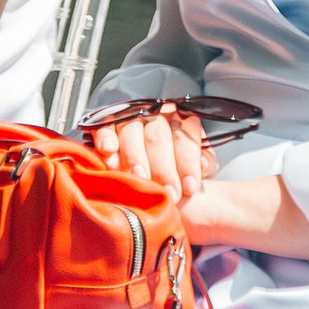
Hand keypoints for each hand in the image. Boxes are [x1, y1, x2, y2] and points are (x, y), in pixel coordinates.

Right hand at [92, 107, 214, 202]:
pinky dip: (106, 137)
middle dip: (164, 168)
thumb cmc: (173, 167)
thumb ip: (202, 164)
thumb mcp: (192, 165)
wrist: (146, 162)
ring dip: (135, 156)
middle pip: (158, 137)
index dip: (188, 163)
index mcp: (180, 120)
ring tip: (138, 177)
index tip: (189, 188)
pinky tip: (108, 150)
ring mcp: (129, 118)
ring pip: (132, 131)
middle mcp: (155, 115)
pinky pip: (104, 127)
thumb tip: (204, 165)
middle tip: (167, 194)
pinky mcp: (105, 124)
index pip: (186, 137)